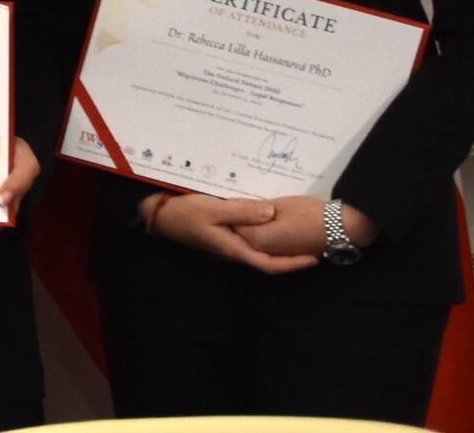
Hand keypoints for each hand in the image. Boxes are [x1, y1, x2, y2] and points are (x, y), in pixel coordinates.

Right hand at [140, 191, 319, 273]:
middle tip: (314, 246)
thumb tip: (272, 213)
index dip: (293, 264)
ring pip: (260, 250)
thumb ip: (242, 211)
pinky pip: (251, 240)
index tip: (314, 259)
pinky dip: (265, 235)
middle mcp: (234, 251)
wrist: (158, 215)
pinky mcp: (223, 236)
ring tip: (298, 236)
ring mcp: (228, 244)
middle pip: (268, 260)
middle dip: (291, 257)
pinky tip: (270, 223)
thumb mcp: (213, 209)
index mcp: (234, 249)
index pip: (270, 265)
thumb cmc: (185, 213)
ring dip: (279, 247)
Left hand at [231, 195, 378, 259]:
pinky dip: (264, 233)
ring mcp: (279, 255)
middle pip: (243, 234)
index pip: (234, 225)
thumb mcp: (279, 205)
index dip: (231, 211)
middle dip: (239, 220)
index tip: (231, 198)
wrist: (345, 228)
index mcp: (259, 240)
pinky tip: (267, 220)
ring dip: (252, 227)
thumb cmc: (311, 213)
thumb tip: (232, 204)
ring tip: (253, 208)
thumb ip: (253, 208)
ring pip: (256, 240)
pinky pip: (269, 244)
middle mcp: (266, 252)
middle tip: (240, 201)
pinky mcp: (289, 254)